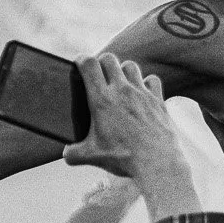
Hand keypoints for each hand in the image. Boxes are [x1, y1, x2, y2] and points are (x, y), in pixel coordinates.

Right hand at [62, 55, 194, 202]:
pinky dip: (146, 82)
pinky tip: (142, 92)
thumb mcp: (93, 156)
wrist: (157, 163)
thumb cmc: (124, 158)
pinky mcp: (158, 100)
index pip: (89, 65)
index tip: (79, 64)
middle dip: (101, 62)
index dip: (82, 60)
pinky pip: (152, 80)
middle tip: (98, 73)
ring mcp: (142, 93)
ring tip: (119, 82)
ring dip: (122, 70)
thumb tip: (66, 154)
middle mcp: (122, 91)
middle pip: (109, 59)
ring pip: (130, 66)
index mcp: (102, 100)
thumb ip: (74, 153)